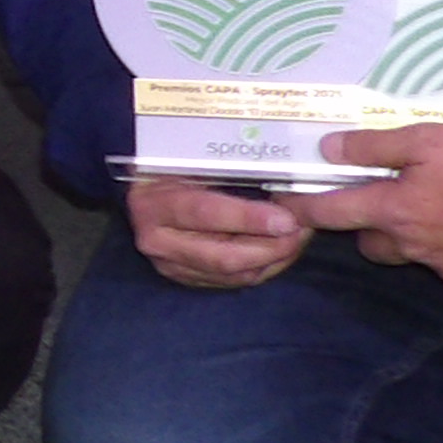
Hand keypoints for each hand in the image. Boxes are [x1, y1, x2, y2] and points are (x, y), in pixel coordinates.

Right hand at [125, 171, 316, 289]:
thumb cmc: (168, 168)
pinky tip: (281, 249)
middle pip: (223, 256)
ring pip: (234, 274)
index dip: (248, 218)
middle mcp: (157, 242)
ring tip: (298, 237)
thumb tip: (277, 180)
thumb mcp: (188, 161)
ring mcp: (172, 266)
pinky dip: (264, 267)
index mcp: (153, 205)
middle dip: (271, 248)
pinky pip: (235, 281)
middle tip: (301, 231)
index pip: (204, 214)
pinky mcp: (188, 278)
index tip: (285, 218)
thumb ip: (225, 171)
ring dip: (274, 259)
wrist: (142, 192)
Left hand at [299, 123, 442, 288]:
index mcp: (396, 211)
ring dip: (409, 236)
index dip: (302, 207)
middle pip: (369, 242)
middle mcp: (413, 247)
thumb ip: (375, 146)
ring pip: (408, 254)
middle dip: (368, 224)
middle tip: (388, 196)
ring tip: (438, 206)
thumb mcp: (431, 140)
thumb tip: (327, 150)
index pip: (331, 213)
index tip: (283, 204)